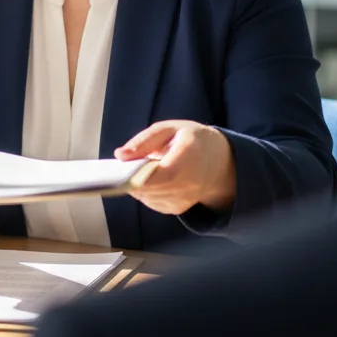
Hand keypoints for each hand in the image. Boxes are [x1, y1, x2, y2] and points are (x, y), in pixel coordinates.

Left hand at [115, 120, 236, 215]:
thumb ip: (144, 140)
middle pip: (152, 188)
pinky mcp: (178, 208)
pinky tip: (153, 179)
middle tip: (126, 166)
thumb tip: (120, 155)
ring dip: (137, 185)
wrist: (217, 160)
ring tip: (144, 169)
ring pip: (148, 197)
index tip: (123, 169)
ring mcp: (185, 199)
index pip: (164, 174)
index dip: (139, 175)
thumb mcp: (168, 129)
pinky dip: (145, 192)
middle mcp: (191, 182)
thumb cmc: (190, 140)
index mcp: (190, 155)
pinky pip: (151, 202)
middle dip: (132, 179)